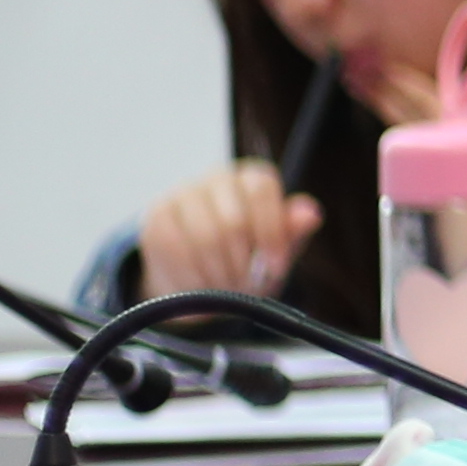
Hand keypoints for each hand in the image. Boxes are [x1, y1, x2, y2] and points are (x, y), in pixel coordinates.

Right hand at [134, 162, 318, 302]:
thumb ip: (292, 232)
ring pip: (204, 237)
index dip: (271, 232)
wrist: (200, 278)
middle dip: (243, 263)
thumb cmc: (248, 258)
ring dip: (218, 274)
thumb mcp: (277, 250)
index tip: (275, 266)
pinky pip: (175, 249)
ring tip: (225, 289)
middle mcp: (217, 177)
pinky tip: (199, 287)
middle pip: (233, 219)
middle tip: (245, 285)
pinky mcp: (156, 215)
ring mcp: (182, 193)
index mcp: (252, 178)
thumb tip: (310, 214)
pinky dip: (192, 277)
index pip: (261, 189)